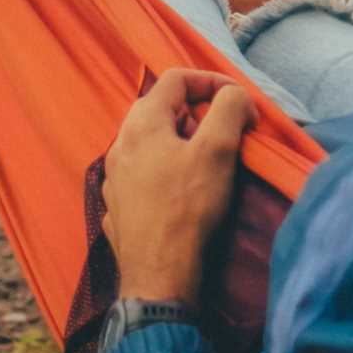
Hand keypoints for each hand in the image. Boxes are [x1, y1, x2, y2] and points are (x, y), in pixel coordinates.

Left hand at [101, 67, 254, 305]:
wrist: (158, 274)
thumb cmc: (189, 207)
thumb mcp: (218, 149)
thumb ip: (229, 109)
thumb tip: (234, 95)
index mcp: (141, 123)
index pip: (176, 78)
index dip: (211, 81)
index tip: (238, 102)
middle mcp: (120, 145)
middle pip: (159, 108)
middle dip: (196, 111)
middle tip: (223, 131)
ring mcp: (114, 178)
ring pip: (149, 142)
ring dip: (180, 141)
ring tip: (206, 162)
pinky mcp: (117, 208)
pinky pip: (143, 174)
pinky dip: (166, 169)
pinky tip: (182, 191)